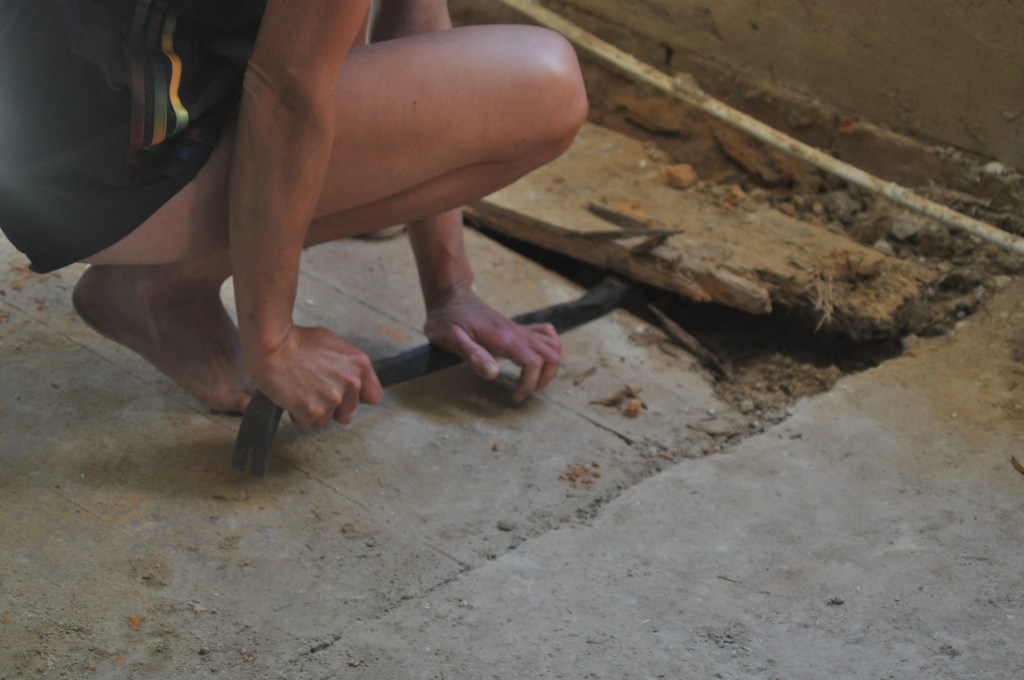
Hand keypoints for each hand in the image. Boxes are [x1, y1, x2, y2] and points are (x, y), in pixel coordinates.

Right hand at [249, 325, 382, 427]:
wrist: (272, 346)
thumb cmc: (296, 341)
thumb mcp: (332, 343)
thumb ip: (347, 365)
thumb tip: (353, 380)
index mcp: (359, 364)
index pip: (374, 396)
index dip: (357, 400)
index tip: (345, 398)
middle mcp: (351, 382)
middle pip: (348, 414)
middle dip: (331, 408)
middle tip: (313, 391)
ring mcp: (333, 398)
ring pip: (326, 421)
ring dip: (312, 412)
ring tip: (300, 391)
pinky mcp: (314, 411)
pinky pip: (307, 424)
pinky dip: (297, 415)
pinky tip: (291, 397)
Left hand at [424, 285, 561, 401]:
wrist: (450, 295)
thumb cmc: (446, 318)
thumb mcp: (450, 338)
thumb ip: (473, 355)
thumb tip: (494, 374)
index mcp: (502, 338)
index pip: (533, 363)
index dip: (528, 383)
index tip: (515, 396)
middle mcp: (516, 332)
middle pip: (551, 355)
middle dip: (544, 378)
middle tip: (526, 391)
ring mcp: (518, 329)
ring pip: (553, 345)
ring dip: (550, 366)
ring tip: (533, 380)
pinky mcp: (517, 328)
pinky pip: (546, 334)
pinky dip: (550, 348)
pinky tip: (537, 359)